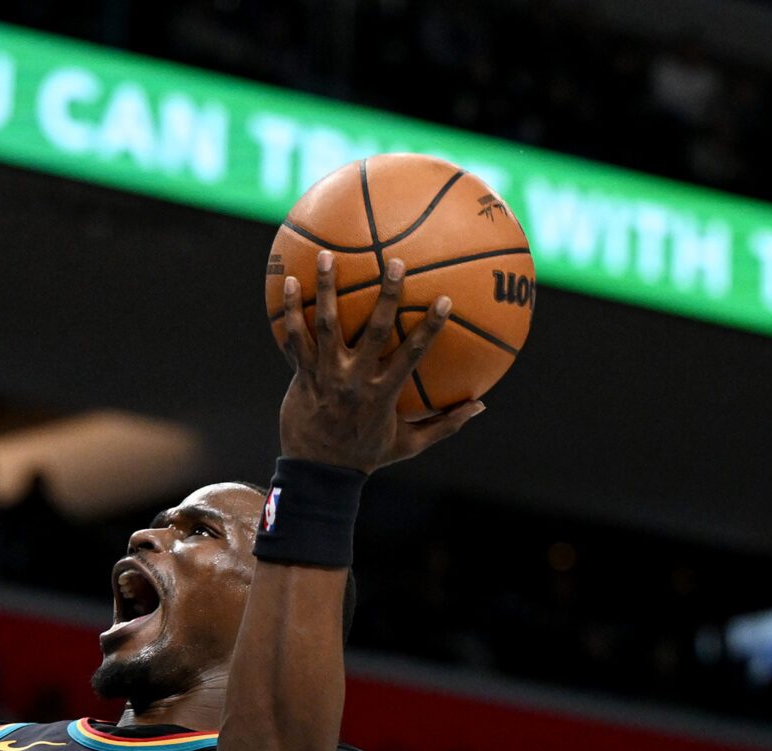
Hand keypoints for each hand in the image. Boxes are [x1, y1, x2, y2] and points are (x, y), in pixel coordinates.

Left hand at [277, 251, 484, 471]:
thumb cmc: (365, 456)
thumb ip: (445, 424)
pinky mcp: (302, 375)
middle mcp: (355, 379)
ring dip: (328, 289)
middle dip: (386, 296)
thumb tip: (481, 406)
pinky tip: (291, 281)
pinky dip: (292, 310)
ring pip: (327, 325)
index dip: (430, 328)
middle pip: (373, 331)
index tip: (445, 300)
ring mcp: (326, 375)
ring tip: (326, 254)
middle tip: (395, 263)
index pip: (413, 354)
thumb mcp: (409, 444)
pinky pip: (295, 338)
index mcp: (384, 393)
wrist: (317, 474)